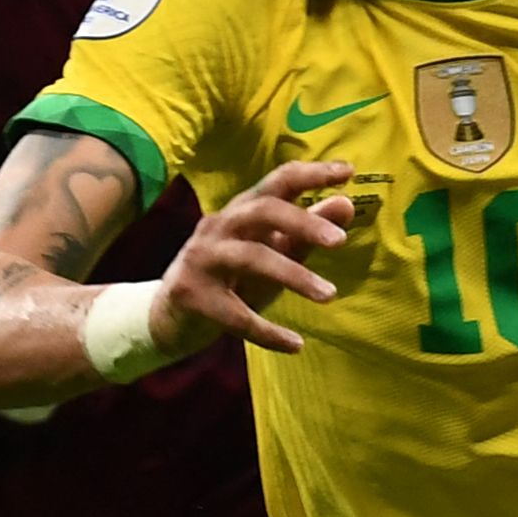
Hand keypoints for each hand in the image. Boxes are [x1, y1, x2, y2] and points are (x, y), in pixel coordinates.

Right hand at [154, 160, 357, 355]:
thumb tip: (346, 204)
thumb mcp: (271, 253)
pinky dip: (267, 331)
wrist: (169, 317)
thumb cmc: (230, 279)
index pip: (278, 181)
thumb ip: (306, 232)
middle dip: (303, 223)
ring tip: (329, 295)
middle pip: (263, 211)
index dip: (311, 174)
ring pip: (251, 257)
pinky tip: (295, 345)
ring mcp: (202, 259)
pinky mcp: (192, 295)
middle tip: (341, 241)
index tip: (348, 171)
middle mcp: (220, 227)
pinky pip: (235, 314)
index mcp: (243, 211)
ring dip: (293, 275)